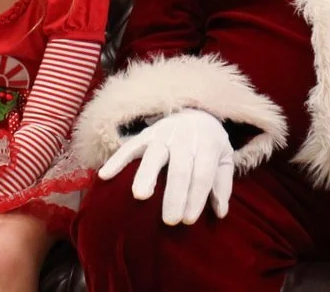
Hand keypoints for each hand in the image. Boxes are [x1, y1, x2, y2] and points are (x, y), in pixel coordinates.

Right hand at [99, 108, 234, 225]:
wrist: (196, 110)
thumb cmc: (210, 142)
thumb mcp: (224, 157)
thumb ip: (223, 184)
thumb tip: (220, 212)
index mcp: (207, 144)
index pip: (202, 173)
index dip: (196, 197)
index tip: (188, 220)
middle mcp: (184, 138)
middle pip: (179, 168)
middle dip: (174, 195)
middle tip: (170, 220)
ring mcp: (163, 134)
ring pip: (154, 154)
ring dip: (146, 175)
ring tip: (140, 196)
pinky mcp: (145, 134)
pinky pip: (129, 146)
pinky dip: (117, 160)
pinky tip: (105, 175)